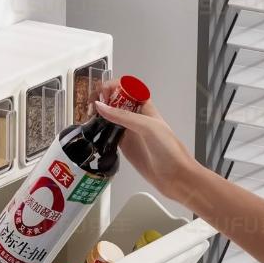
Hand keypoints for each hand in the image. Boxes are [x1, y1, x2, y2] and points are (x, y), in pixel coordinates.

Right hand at [92, 80, 199, 202]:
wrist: (175, 175)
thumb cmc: (168, 149)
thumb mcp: (146, 127)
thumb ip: (122, 116)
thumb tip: (100, 106)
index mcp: (145, 107)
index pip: (126, 88)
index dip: (113, 87)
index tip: (102, 95)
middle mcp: (136, 117)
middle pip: (115, 101)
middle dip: (102, 99)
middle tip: (91, 108)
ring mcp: (129, 132)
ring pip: (110, 117)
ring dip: (99, 115)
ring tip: (88, 118)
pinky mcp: (124, 146)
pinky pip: (109, 134)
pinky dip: (100, 131)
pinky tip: (93, 133)